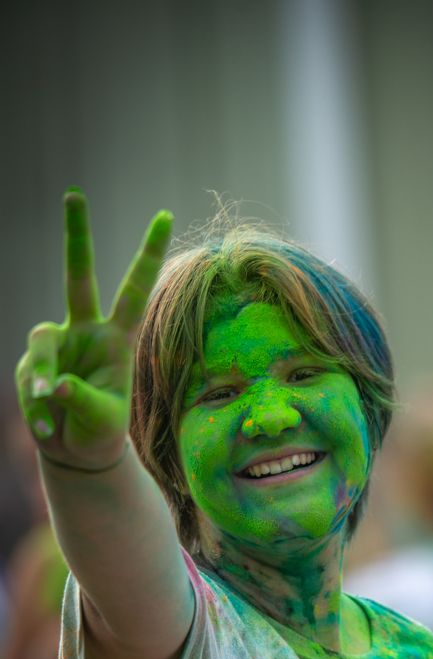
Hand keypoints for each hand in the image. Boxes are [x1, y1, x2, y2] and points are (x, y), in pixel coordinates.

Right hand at [15, 189, 172, 470]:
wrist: (77, 450)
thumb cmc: (101, 430)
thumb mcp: (103, 418)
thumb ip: (82, 399)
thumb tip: (53, 384)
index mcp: (117, 338)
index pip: (134, 290)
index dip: (148, 254)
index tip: (165, 214)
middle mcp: (86, 332)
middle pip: (78, 277)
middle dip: (76, 237)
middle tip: (74, 194)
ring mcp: (56, 345)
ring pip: (41, 345)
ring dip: (41, 376)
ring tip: (48, 406)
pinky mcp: (31, 364)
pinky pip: (29, 381)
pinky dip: (36, 409)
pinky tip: (48, 431)